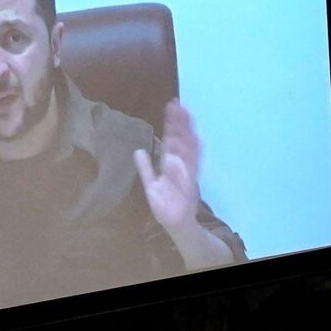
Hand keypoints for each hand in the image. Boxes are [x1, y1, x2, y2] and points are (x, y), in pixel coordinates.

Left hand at [134, 100, 204, 234]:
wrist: (177, 225)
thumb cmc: (166, 206)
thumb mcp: (152, 184)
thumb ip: (146, 168)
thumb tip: (138, 151)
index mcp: (172, 164)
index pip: (172, 140)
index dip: (172, 124)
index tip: (172, 106)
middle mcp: (181, 166)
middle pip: (182, 141)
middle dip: (181, 124)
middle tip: (179, 105)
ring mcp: (187, 175)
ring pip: (188, 151)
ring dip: (186, 135)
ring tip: (184, 118)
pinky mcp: (190, 186)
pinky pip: (190, 170)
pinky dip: (190, 159)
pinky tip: (192, 143)